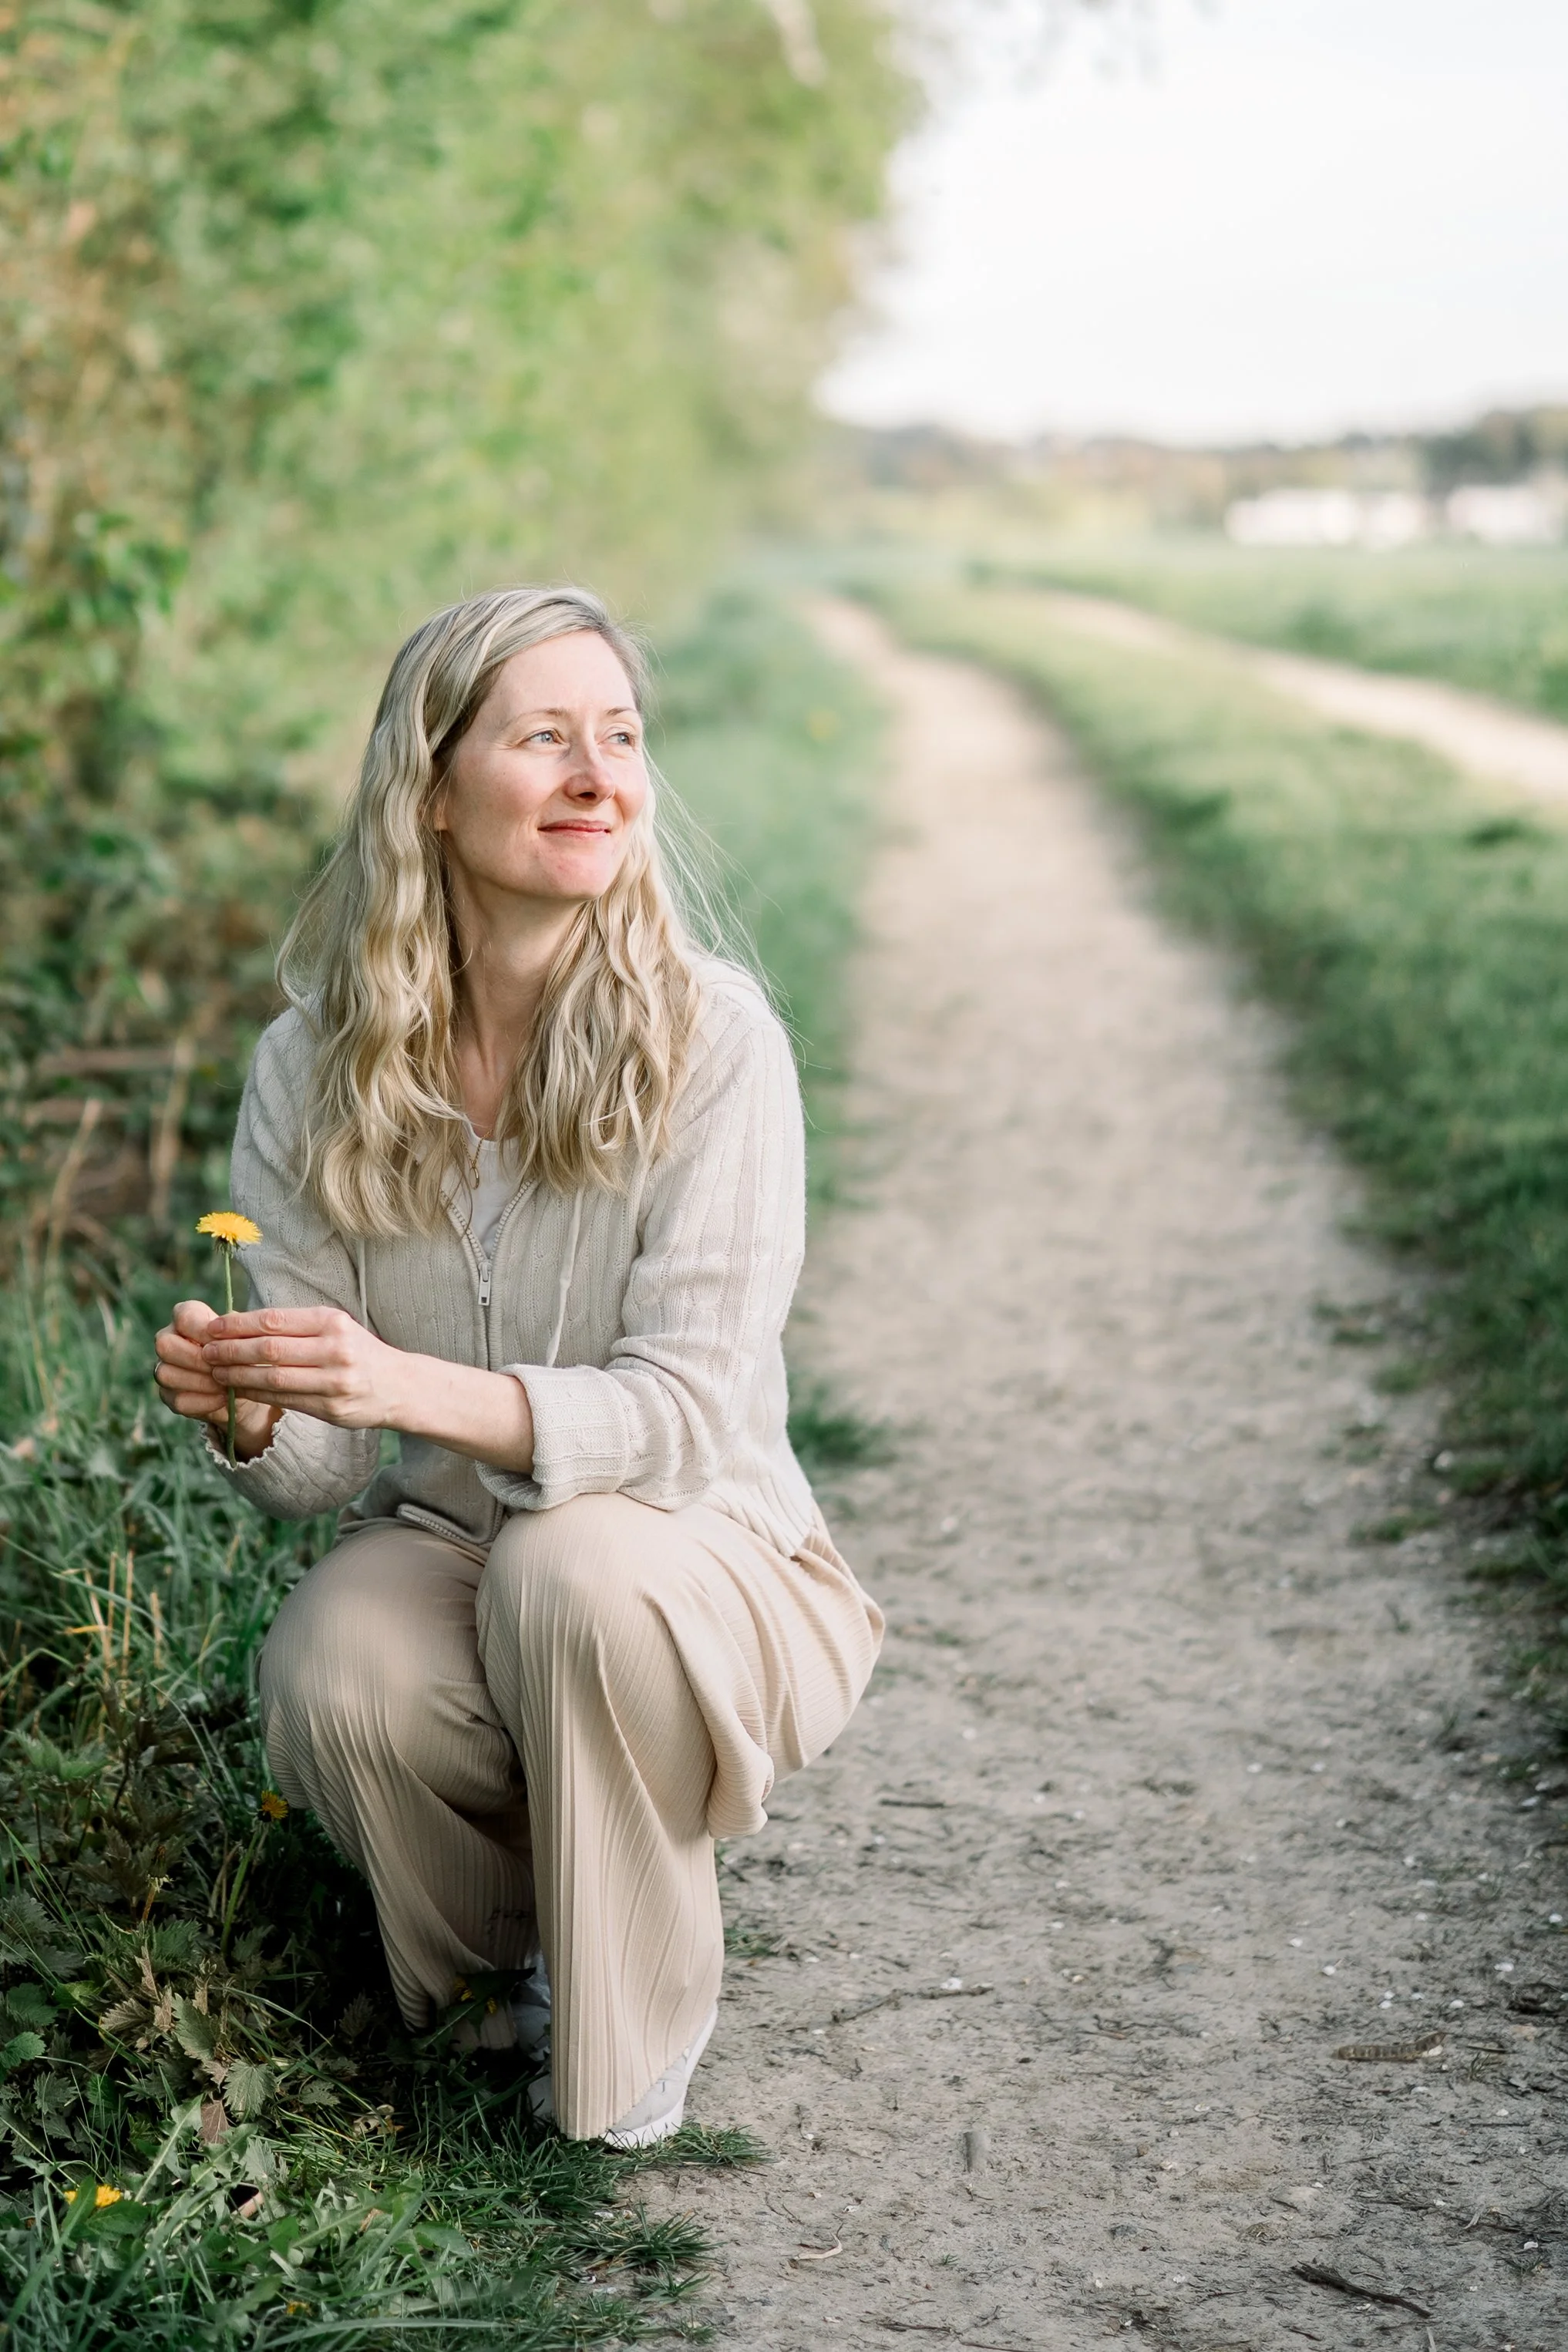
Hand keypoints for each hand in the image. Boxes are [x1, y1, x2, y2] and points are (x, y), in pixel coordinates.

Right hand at [154, 1300, 281, 1457]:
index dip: (202, 1330)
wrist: (248, 1384)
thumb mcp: (248, 1339)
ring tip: (226, 1386)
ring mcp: (164, 1367)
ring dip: (201, 1382)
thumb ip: (237, 1334)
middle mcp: (169, 1339)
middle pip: (166, 1345)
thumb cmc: (246, 1352)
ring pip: (166, 1374)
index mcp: (187, 1318)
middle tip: (224, 1368)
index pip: (183, 1317)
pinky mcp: (169, 1395)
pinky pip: (178, 1399)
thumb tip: (234, 1338)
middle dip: (198, 1359)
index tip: (224, 1342)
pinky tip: (222, 1399)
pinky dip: (203, 1401)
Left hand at [196, 1306, 410, 1430]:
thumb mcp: (335, 1327)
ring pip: (272, 1378)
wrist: (400, 1386)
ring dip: (237, 1375)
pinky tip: (238, 1389)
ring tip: (215, 1371)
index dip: (237, 1325)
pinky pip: (283, 1400)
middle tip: (205, 1351)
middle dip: (230, 1350)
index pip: (273, 1321)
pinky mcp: (331, 1409)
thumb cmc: (358, 1351)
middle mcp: (335, 1350)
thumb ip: (295, 1326)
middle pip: (269, 1350)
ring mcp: (334, 1382)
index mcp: (333, 1322)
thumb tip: (240, 1324)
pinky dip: (256, 1394)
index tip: (212, 1327)